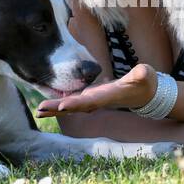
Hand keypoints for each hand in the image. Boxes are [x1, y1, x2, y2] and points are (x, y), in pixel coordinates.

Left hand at [36, 63, 157, 116]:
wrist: (144, 92)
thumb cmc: (145, 83)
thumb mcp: (145, 76)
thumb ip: (142, 75)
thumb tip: (143, 73)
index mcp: (109, 96)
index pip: (92, 101)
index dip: (77, 104)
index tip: (63, 106)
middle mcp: (98, 101)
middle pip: (75, 106)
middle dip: (58, 108)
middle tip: (40, 110)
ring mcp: (92, 100)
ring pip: (71, 106)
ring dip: (54, 108)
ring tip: (38, 111)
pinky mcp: (89, 98)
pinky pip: (71, 102)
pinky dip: (58, 104)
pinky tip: (46, 105)